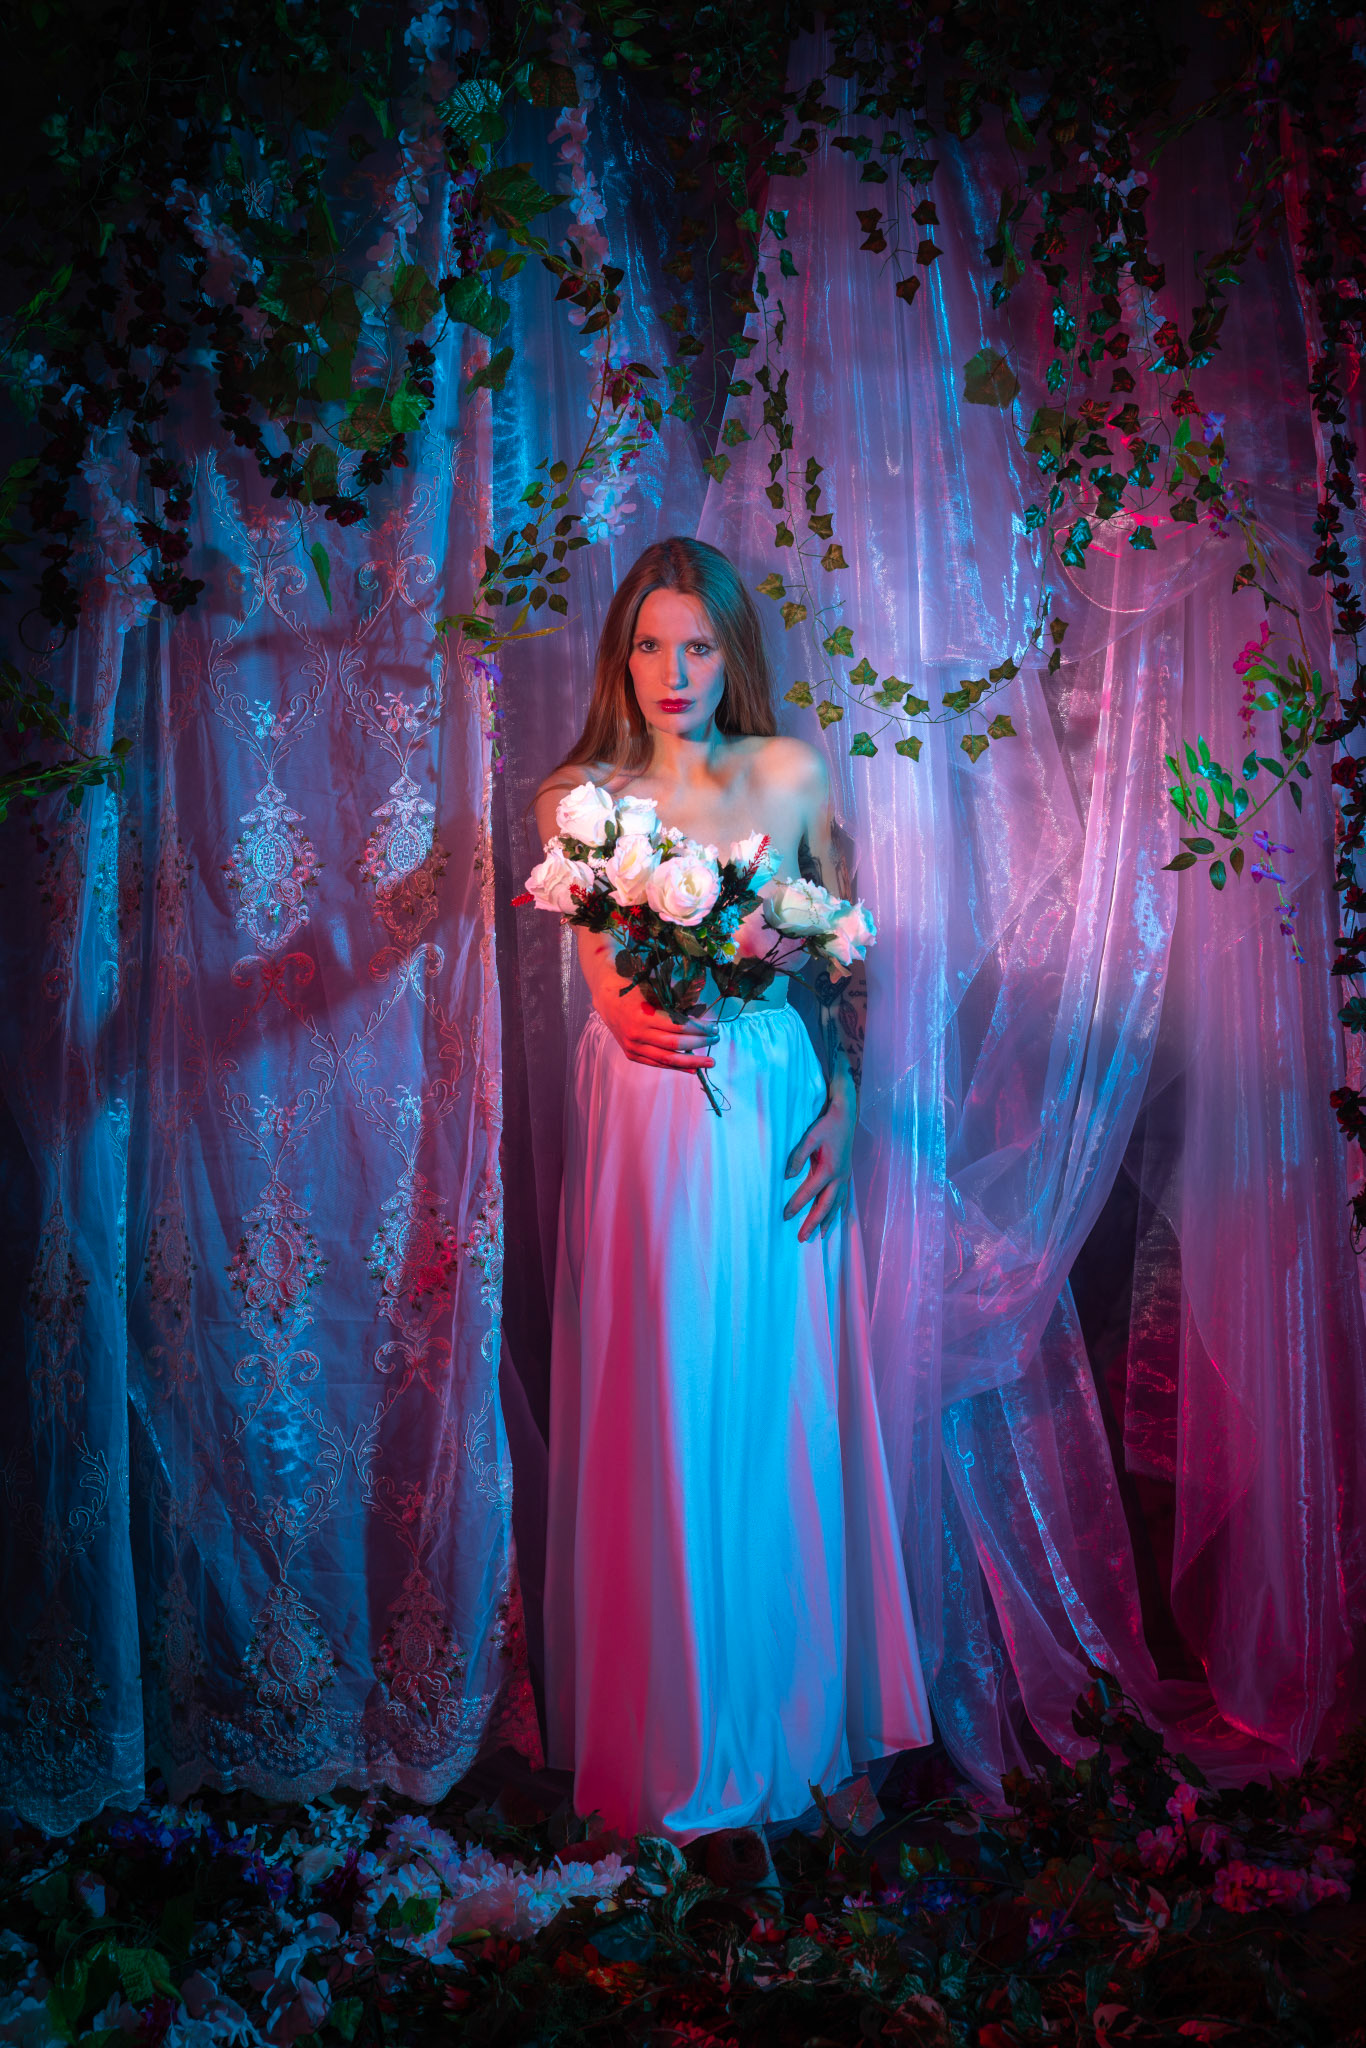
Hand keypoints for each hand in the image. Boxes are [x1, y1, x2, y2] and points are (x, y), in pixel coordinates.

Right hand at [594, 978, 718, 1072]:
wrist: (608, 999)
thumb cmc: (635, 993)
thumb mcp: (655, 995)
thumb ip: (673, 1010)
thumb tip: (699, 1024)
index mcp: (644, 1016)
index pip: (679, 1026)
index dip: (699, 1029)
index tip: (714, 1028)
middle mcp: (638, 1034)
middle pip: (675, 1045)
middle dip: (699, 1044)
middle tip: (716, 1040)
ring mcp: (633, 1046)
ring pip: (667, 1059)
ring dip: (691, 1062)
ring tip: (708, 1062)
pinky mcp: (631, 1054)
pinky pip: (657, 1064)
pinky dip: (675, 1067)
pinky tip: (691, 1069)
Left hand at [783, 1085, 855, 1241]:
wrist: (846, 1118)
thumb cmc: (826, 1127)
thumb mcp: (809, 1137)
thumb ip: (797, 1157)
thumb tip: (787, 1176)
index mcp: (828, 1169)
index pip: (809, 1192)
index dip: (796, 1205)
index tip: (784, 1216)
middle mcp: (839, 1178)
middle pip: (825, 1206)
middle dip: (812, 1223)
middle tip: (801, 1238)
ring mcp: (845, 1178)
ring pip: (837, 1206)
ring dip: (827, 1222)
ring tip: (819, 1237)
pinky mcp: (847, 1176)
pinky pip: (844, 1199)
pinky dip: (839, 1212)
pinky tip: (836, 1219)